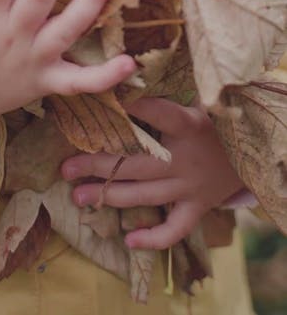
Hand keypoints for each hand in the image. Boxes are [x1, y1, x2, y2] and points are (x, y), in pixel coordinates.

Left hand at [61, 96, 242, 248]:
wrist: (251, 155)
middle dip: (97, 166)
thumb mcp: (194, 105)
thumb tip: (123, 77)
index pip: (158, 112)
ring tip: (78, 196)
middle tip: (66, 168)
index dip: (133, 106)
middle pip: (136, 163)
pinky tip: (129, 240)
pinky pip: (174, 229)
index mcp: (188, 125)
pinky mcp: (197, 208)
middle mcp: (185, 158)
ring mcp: (190, 187)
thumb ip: (163, 98)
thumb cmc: (210, 124)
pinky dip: (153, 238)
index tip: (102, 99)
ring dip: (108, 197)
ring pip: (144, 195)